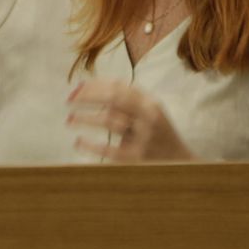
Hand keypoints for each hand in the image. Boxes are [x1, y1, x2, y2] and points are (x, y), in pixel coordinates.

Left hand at [67, 80, 193, 162]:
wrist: (179, 162)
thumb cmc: (156, 132)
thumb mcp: (148, 111)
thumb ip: (126, 100)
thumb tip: (88, 88)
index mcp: (149, 103)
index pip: (118, 87)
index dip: (94, 86)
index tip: (77, 88)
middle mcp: (148, 117)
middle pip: (114, 98)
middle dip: (88, 97)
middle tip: (69, 100)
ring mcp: (143, 137)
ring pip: (110, 120)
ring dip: (86, 118)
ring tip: (70, 119)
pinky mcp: (137, 158)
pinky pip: (109, 149)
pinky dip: (91, 145)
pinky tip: (78, 141)